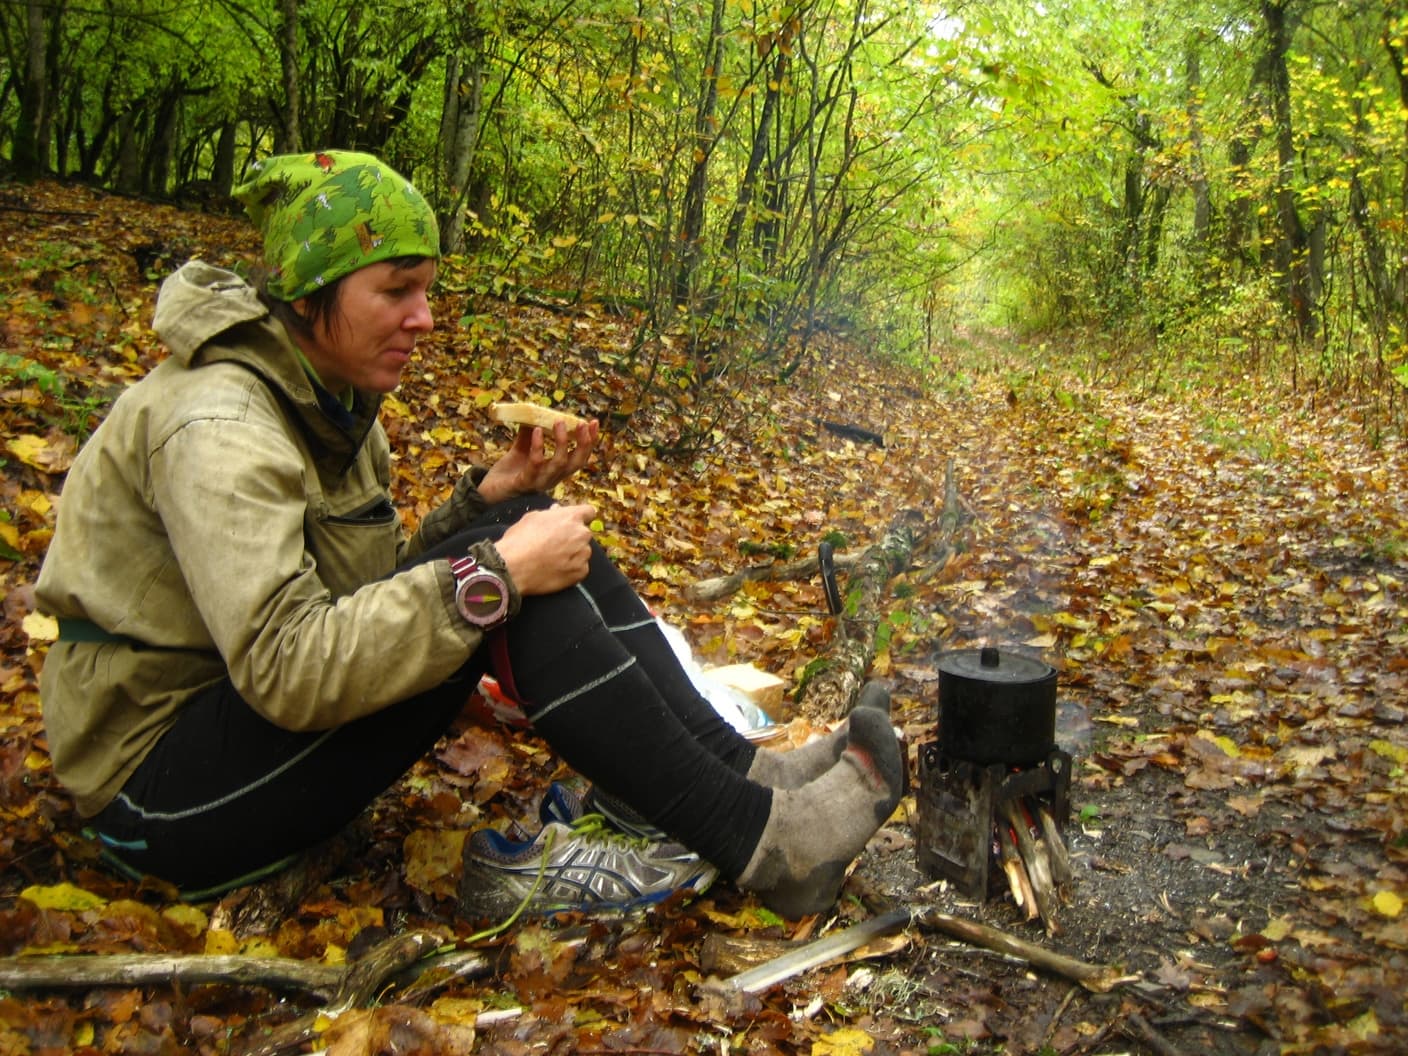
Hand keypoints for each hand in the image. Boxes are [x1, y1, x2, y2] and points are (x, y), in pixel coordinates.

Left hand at [478, 419, 598, 503]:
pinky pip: (535, 465)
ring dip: (562, 442)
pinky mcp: (524, 483)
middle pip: (576, 463)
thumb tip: (535, 413)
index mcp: (555, 470)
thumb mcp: (522, 450)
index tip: (594, 423)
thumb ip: (530, 435)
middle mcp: (552, 478)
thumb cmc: (508, 473)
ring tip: (559, 422)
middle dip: (583, 443)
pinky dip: (538, 447)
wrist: (487, 492)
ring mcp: (539, 482)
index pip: (579, 457)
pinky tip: (537, 431)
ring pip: (559, 464)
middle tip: (583, 423)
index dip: (589, 441)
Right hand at [494, 503, 596, 594]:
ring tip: (553, 560)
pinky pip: (580, 568)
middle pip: (583, 534)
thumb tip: (557, 510)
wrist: (514, 568)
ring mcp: (583, 554)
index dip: (580, 517)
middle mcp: (582, 534)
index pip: (588, 512)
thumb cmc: (519, 540)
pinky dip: (571, 569)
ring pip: (582, 552)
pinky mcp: (581, 572)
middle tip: (556, 545)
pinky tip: (556, 570)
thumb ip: (550, 514)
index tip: (572, 524)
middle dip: (573, 538)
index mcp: (572, 517)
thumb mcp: (532, 518)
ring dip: (573, 554)